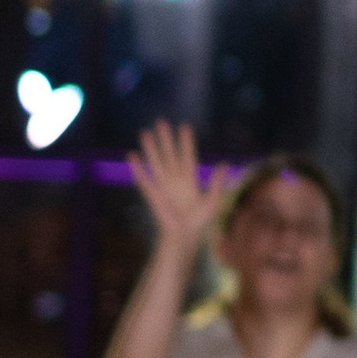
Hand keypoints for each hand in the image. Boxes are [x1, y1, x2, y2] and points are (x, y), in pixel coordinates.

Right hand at [129, 120, 230, 258]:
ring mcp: (164, 185)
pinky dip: (138, 168)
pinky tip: (132, 155)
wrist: (184, 235)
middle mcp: (175, 179)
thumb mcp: (213, 200)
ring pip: (156, 162)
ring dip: (151, 148)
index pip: (187, 155)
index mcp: (190, 179)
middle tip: (161, 122)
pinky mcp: (153, 194)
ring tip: (145, 132)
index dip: (185, 142)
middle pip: (169, 154)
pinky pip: (144, 178)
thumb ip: (217, 182)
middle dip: (166, 139)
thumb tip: (224, 164)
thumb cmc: (199, 221)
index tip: (184, 126)